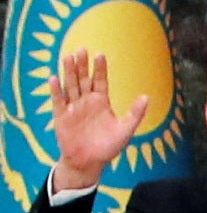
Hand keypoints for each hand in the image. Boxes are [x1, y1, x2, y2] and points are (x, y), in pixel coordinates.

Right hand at [47, 49, 151, 191]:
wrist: (89, 162)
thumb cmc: (108, 147)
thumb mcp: (126, 130)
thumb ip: (135, 113)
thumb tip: (146, 97)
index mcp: (101, 102)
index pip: (100, 81)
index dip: (100, 68)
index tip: (100, 54)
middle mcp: (86, 102)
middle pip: (83, 79)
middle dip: (83, 65)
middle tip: (82, 50)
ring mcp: (73, 108)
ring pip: (70, 86)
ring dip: (69, 72)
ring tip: (68, 57)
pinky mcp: (62, 117)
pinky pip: (58, 101)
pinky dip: (56, 90)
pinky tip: (54, 78)